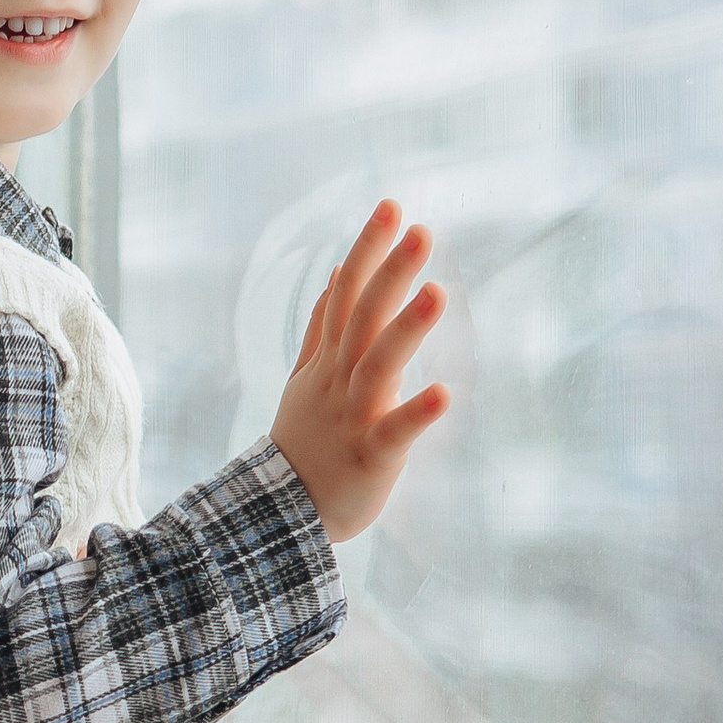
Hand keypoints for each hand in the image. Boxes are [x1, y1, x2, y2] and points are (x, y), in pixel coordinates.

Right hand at [268, 202, 449, 542]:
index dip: (367, 250)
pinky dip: (416, 412)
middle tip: (421, 231)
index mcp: (328, 361)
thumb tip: (333, 275)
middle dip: (390, 272)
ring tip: (436, 292)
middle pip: (363, 317)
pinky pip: (394, 432)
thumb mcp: (304, 379)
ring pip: (377, 365)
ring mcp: (353, 416)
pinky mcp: (371, 455)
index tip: (393, 207)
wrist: (278, 515)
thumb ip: (321, 329)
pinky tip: (445, 393)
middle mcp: (338, 380)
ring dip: (406, 328)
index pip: (345, 293)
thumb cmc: (302, 444)